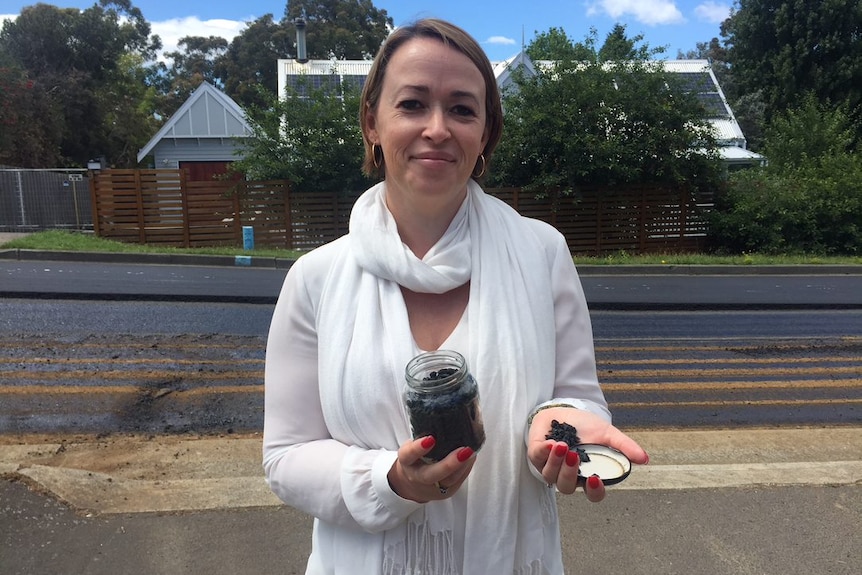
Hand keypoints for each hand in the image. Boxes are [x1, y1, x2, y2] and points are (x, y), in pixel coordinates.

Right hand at [387, 436, 475, 502]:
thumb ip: (423, 435)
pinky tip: (471, 457)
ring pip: (449, 480)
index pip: (409, 455)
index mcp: (406, 461)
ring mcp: (431, 487)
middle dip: (449, 464)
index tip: (431, 439)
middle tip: (464, 451)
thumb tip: (446, 412)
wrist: (410, 483)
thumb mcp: (412, 446)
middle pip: (432, 474)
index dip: (418, 448)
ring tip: (472, 452)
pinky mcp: (445, 492)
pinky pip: (457, 482)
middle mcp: (417, 476)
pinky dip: (466, 469)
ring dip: (463, 466)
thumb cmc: (415, 458)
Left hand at [527, 407, 648, 501]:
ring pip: (550, 475)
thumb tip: (644, 459)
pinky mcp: (536, 454)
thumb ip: (624, 447)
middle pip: (567, 487)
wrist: (564, 410)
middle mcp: (568, 475)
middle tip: (575, 456)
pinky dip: (543, 452)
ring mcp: (550, 466)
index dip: (595, 491)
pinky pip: (537, 458)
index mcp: (587, 475)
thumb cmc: (585, 427)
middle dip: (570, 473)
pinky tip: (551, 443)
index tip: (596, 479)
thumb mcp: (607, 434)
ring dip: (556, 462)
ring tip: (562, 446)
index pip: (593, 494)